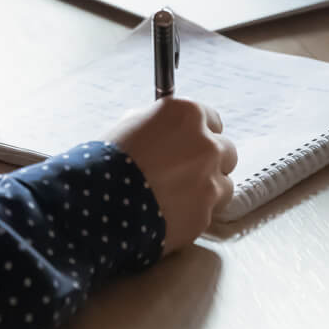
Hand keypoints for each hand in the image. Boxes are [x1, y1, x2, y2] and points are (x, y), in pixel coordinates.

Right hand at [105, 98, 237, 254]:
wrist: (102, 200)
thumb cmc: (109, 158)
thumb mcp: (130, 125)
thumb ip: (157, 124)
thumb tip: (162, 130)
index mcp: (187, 115)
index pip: (212, 118)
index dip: (200, 131)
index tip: (190, 140)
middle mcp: (206, 144)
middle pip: (226, 151)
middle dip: (209, 160)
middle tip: (186, 169)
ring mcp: (211, 181)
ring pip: (224, 184)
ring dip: (207, 188)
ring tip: (178, 194)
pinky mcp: (206, 213)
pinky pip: (209, 211)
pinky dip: (194, 212)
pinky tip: (170, 212)